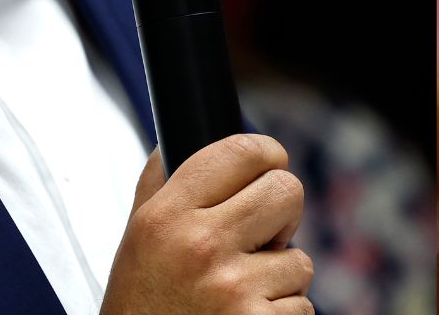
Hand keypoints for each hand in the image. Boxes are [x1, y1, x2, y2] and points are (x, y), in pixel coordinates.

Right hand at [103, 137, 312, 314]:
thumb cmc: (141, 307)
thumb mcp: (135, 240)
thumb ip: (159, 186)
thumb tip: (180, 141)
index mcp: (166, 216)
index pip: (242, 150)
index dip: (267, 155)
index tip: (269, 166)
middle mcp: (199, 246)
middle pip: (287, 191)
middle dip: (281, 216)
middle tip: (259, 238)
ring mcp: (233, 290)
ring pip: (299, 259)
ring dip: (278, 280)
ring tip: (237, 297)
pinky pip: (303, 305)